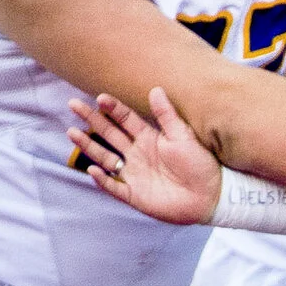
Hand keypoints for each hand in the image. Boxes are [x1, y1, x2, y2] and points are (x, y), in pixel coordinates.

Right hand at [67, 89, 220, 225]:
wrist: (213, 196)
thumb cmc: (202, 166)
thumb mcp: (184, 137)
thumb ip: (168, 116)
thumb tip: (156, 89)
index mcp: (149, 139)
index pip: (126, 120)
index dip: (113, 108)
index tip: (100, 97)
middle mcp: (137, 155)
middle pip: (109, 134)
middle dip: (91, 120)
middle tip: (73, 104)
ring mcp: (134, 174)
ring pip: (105, 158)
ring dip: (88, 146)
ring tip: (72, 132)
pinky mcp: (135, 195)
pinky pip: (114, 187)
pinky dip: (103, 180)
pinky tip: (93, 169)